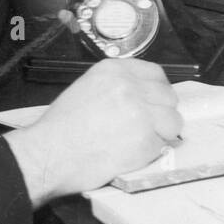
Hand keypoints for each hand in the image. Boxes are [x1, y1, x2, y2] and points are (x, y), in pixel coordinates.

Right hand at [2, 60, 181, 206]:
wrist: (50, 152)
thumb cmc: (61, 127)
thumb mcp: (86, 88)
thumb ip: (116, 87)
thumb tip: (141, 97)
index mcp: (114, 70)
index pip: (156, 74)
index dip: (158, 91)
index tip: (155, 102)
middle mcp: (130, 86)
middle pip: (168, 97)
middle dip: (162, 113)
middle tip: (148, 127)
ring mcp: (141, 112)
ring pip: (173, 121)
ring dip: (162, 133)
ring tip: (141, 142)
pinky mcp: (145, 139)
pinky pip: (163, 145)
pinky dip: (152, 152)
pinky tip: (131, 154)